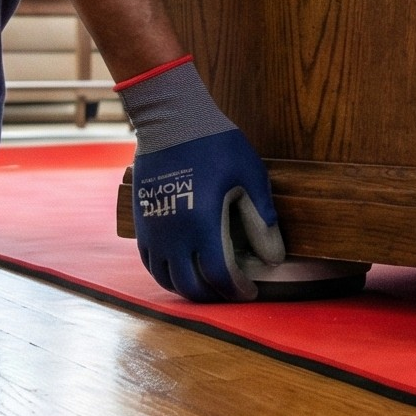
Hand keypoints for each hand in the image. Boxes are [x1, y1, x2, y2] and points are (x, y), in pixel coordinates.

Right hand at [133, 128, 284, 301]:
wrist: (171, 120)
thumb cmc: (215, 144)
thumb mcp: (249, 176)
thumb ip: (261, 218)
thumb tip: (273, 257)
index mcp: (203, 224)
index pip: (220, 276)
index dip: (236, 290)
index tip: (250, 291)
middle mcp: (174, 234)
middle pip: (192, 285)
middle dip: (214, 295)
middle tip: (231, 291)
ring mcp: (154, 230)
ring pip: (167, 279)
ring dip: (189, 289)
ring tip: (208, 284)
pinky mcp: (142, 221)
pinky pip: (150, 263)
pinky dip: (167, 274)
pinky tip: (182, 269)